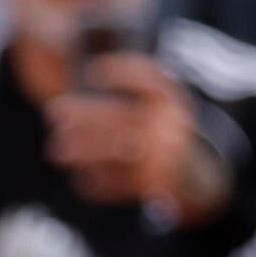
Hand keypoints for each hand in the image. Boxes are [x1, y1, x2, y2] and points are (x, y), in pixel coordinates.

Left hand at [46, 55, 216, 213]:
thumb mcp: (158, 110)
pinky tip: (81, 180)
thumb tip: (70, 102)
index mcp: (173, 101)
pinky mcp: (159, 184)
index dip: (120, 72)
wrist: (201, 178)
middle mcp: (173, 125)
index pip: (147, 79)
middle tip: (54, 114)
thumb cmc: (164, 136)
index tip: (92, 72)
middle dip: (83, 116)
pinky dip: (98, 184)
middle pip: (120, 117)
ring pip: (115, 151)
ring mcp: (167, 156)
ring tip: (56, 150)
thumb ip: (128, 101)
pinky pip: (120, 183)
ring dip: (82, 150)